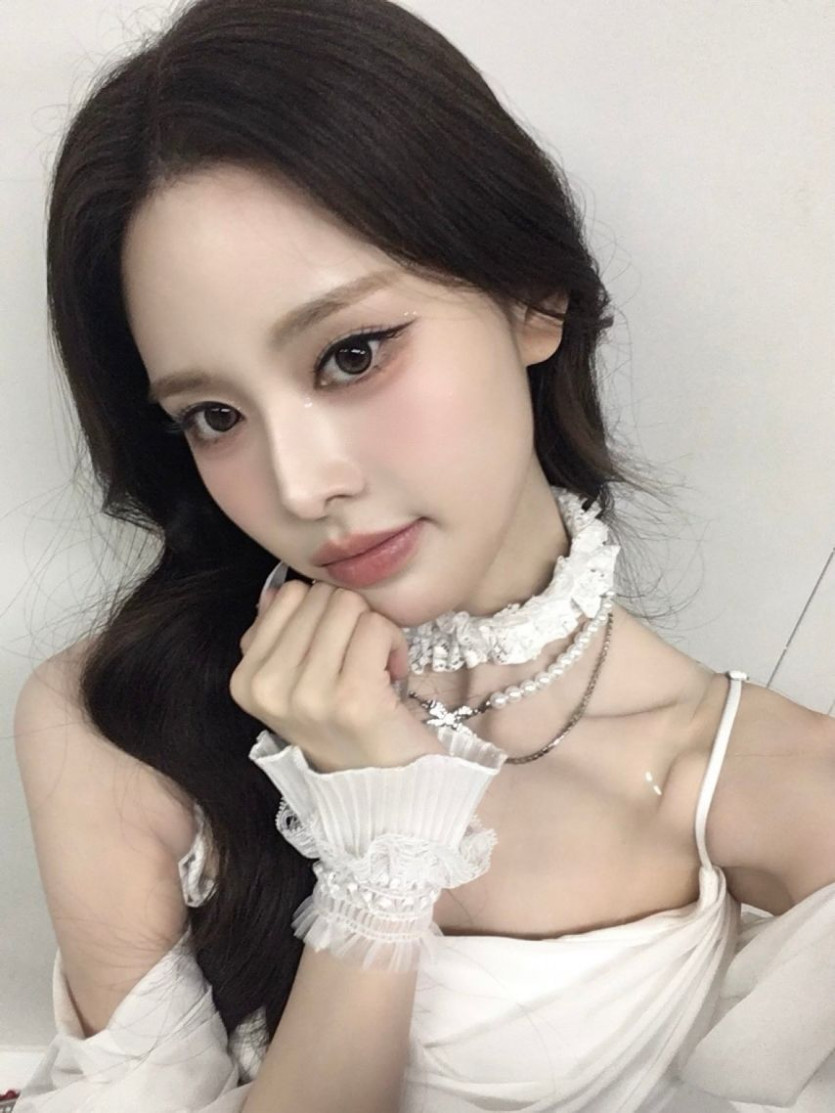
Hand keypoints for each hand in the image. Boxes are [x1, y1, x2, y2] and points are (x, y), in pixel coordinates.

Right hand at [231, 580, 446, 772]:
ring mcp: (308, 694)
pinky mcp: (352, 698)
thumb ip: (277, 637)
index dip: (323, 612)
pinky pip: (376, 627)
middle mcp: (268, 688)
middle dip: (352, 619)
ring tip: (376, 667)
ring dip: (375, 629)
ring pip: (349, 605)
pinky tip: (393, 675)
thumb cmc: (344, 730)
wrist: (382, 792)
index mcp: (246, 681)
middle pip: (322, 596)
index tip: (336, 650)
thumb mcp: (294, 687)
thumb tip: (275, 591)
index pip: (290, 595)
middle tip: (361, 659)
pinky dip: (395, 643)